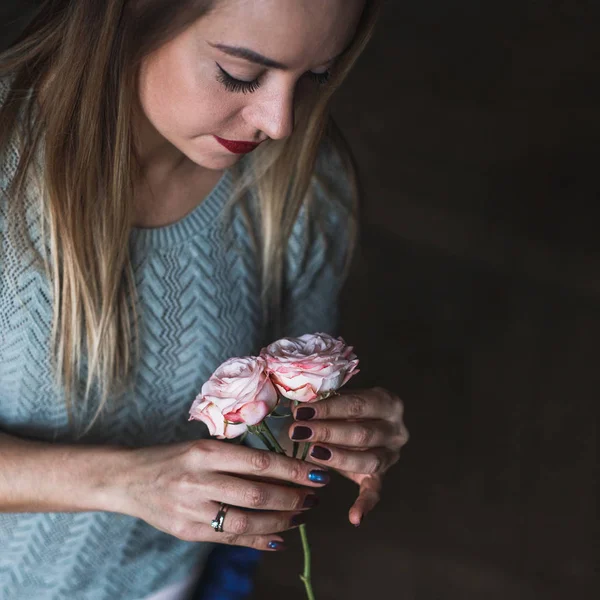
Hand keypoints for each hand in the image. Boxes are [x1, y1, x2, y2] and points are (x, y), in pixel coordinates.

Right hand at [116, 440, 328, 549]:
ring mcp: (192, 510)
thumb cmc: (174, 458)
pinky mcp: (188, 532)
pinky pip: (229, 539)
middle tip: (314, 497)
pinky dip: (258, 541)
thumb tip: (282, 467)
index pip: (259, 462)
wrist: (130, 480)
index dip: (293, 470)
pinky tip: (279, 539)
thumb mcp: (203, 446)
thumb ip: (236, 456)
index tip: (317, 473)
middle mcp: (200, 480)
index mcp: (207, 453)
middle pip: (256, 494)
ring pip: (246, 521)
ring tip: (301, 515)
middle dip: (292, 498)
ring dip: (280, 521)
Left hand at [288, 386, 408, 524]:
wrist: (367, 419)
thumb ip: (326, 401)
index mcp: (388, 403)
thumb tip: (297, 409)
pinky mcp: (382, 476)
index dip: (328, 409)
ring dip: (337, 458)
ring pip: (367, 460)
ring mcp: (392, 455)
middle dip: (326, 432)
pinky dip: (365, 506)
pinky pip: (375, 492)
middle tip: (298, 431)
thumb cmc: (347, 407)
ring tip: (311, 454)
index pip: (356, 405)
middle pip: (361, 434)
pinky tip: (354, 518)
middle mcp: (396, 430)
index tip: (301, 411)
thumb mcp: (342, 397)